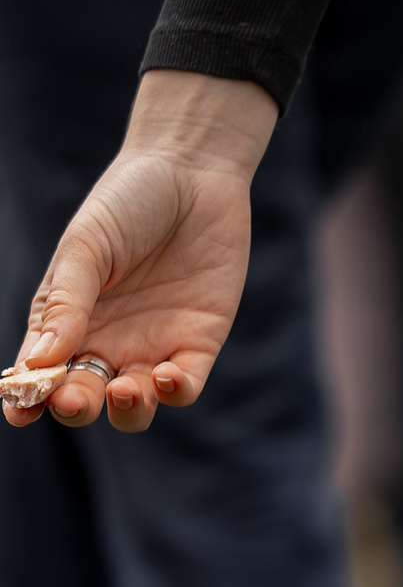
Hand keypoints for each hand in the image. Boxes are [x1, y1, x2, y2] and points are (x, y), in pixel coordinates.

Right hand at [7, 70, 276, 433]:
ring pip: (136, 404)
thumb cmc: (125, 203)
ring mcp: (154, 345)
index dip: (27, 398)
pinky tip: (167, 378)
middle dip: (76, 407)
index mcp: (67, 320)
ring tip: (123, 390)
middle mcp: (107, 341)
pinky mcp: (199, 342)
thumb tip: (40, 361)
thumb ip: (66, 302)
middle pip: (87, 396)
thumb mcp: (86, 248)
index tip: (19, 411)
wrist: (191, 174)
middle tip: (73, 399)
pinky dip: (176, 392)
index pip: (42, 372)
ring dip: (127, 409)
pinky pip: (186, 385)